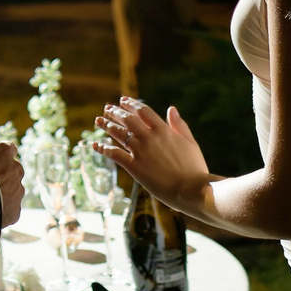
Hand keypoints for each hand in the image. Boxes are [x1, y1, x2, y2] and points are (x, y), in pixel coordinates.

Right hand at [0, 108, 23, 225]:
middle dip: (0, 173)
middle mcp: (16, 171)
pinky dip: (0, 209)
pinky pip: (9, 209)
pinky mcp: (14, 213)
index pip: (7, 148)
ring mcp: (17, 193)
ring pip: (12, 190)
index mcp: (6, 152)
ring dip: (1, 192)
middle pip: (11, 170)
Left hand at [93, 97, 209, 207]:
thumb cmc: (194, 168)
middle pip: (127, 119)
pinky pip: (114, 154)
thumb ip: (179, 125)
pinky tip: (95, 145)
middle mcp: (149, 138)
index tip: (122, 100)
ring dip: (106, 125)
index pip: (143, 111)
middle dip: (115, 112)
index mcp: (163, 130)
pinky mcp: (134, 167)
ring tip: (98, 120)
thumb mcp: (190, 143)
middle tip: (107, 108)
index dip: (131, 104)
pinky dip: (103, 148)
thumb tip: (171, 108)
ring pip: (118, 134)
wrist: (191, 190)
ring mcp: (140, 152)